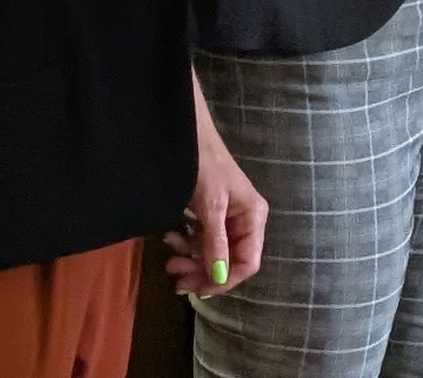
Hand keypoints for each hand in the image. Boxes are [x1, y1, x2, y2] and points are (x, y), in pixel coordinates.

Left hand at [168, 83, 270, 296]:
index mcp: (253, 218)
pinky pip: (202, 239)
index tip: (197, 288)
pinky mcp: (211, 214)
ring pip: (212, 253)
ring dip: (191, 260)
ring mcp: (228, 218)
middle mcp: (245, 221)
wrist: (187, 135)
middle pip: (229, 261)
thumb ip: (215, 243)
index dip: (224, 280)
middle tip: (175, 278)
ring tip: (168, 260)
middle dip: (202, 272)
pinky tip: (171, 237)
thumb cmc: (204, 166)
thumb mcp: (211, 206)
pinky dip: (187, 244)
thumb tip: (218, 279)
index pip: (247, 262)